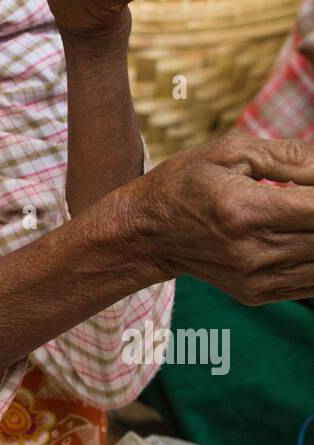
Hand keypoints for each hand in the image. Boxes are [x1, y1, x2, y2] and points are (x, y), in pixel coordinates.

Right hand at [131, 130, 313, 303]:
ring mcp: (256, 278)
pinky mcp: (258, 293)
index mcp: (244, 209)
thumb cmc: (186, 182)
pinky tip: (306, 237)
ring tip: (307, 217)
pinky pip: (312, 283)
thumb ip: (289, 156)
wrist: (147, 232)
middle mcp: (252, 251)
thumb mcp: (229, 151)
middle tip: (313, 200)